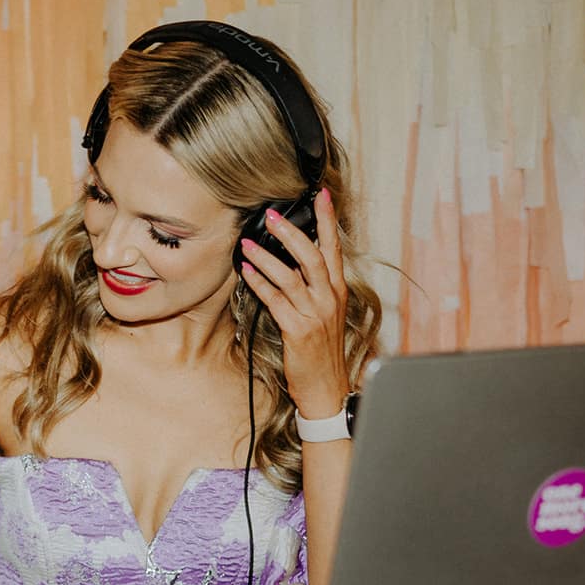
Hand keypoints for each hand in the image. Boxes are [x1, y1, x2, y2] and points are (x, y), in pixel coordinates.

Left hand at [236, 189, 351, 417]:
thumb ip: (312, 287)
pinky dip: (260, 283)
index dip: (328, 220)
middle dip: (292, 232)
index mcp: (337, 291)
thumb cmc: (321, 351)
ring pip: (291, 276)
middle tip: (273, 213)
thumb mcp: (323, 314)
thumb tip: (289, 261)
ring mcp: (315, 314)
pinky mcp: (298, 330)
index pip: (334, 248)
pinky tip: (246, 271)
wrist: (326, 389)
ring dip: (267, 256)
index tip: (322, 195)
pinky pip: (276, 300)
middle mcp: (329, 298)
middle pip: (313, 256)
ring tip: (246, 242)